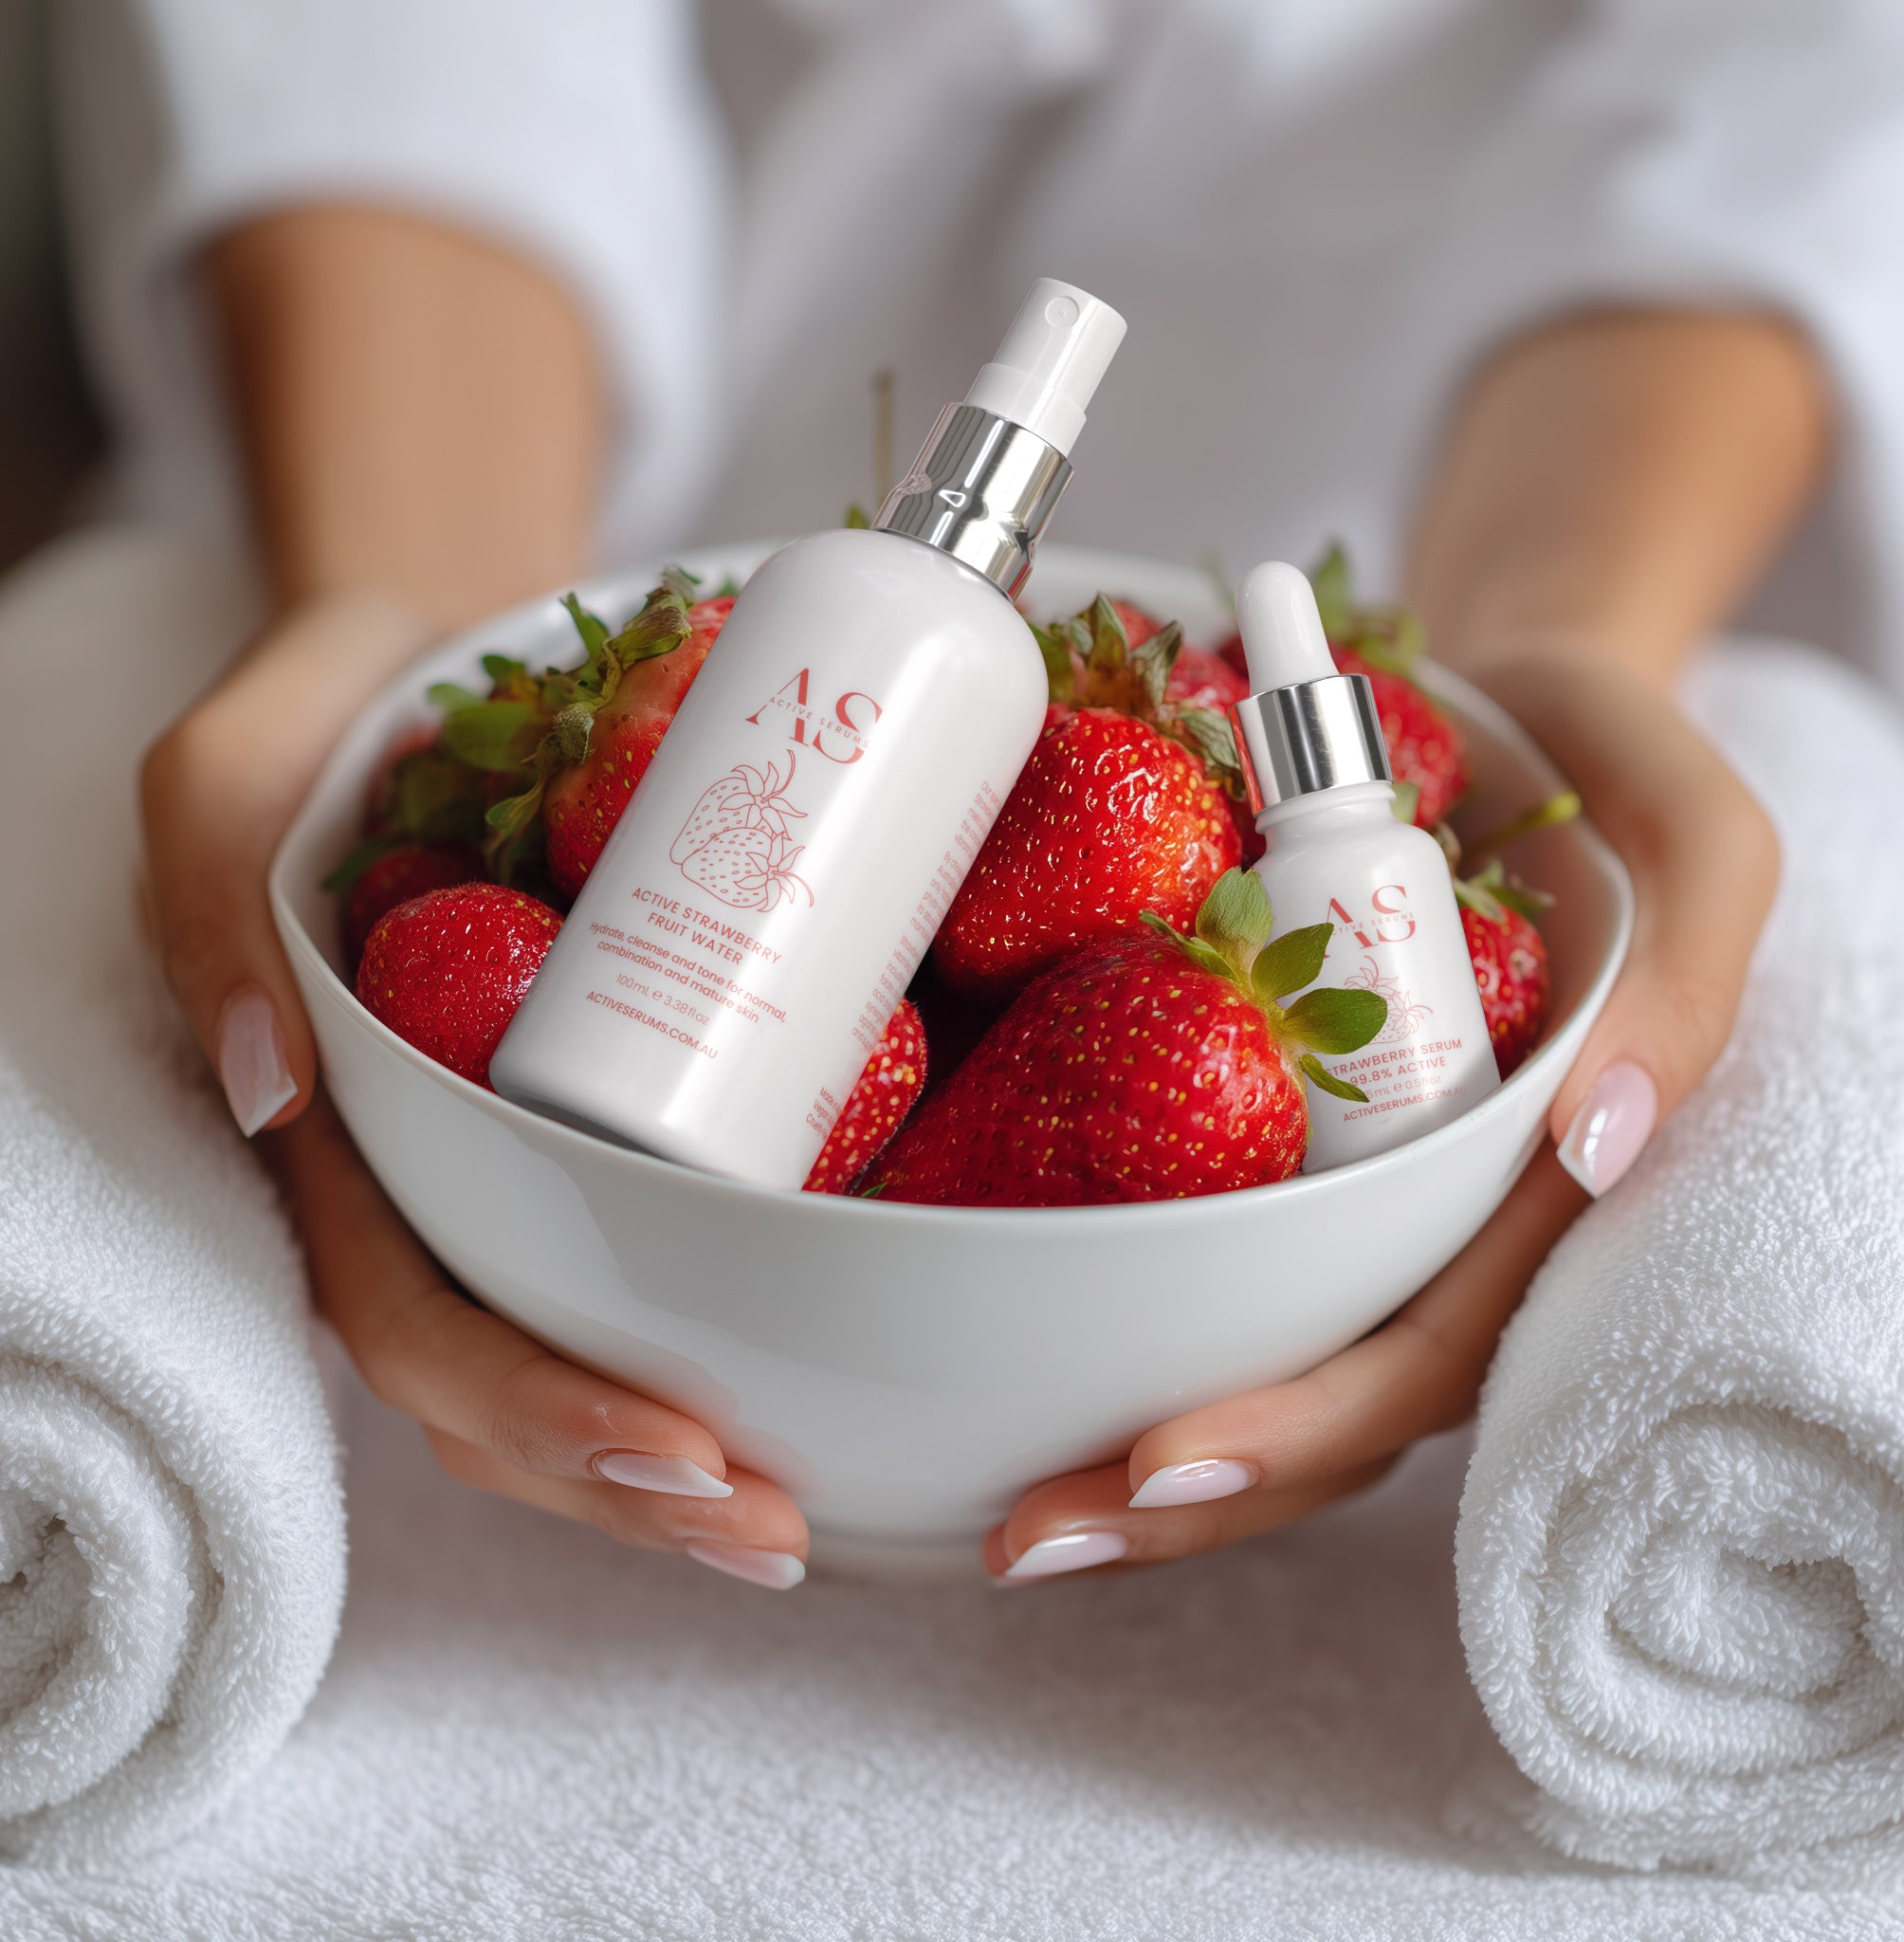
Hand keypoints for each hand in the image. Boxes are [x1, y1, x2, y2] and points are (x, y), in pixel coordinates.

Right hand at [141, 598, 809, 1585]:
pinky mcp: (593, 1133)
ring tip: (802, 1523)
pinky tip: (820, 1397)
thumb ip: (215, 894)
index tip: (684, 1449)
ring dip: (676, 1475)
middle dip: (633, 1485)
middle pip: (505, 1389)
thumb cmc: (335, 723)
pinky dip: (719, 1351)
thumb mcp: (232, 777)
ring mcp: (505, 1172)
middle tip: (779, 1528)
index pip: (416, 1321)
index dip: (536, 1407)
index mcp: (333, 1143)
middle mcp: (419, 1188)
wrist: (447, 666)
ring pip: (575, 1361)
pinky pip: (642, 1268)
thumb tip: (277, 1091)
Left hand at [984, 652, 1779, 1581]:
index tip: (1155, 1461)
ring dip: (1115, 1447)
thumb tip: (1592, 1141)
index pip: (1418, 1356)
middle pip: (1308, 1403)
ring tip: (991, 1497)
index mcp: (1530, 1199)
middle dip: (1172, 1491)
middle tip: (1026, 1529)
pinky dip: (1096, 1299)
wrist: (1496, 700)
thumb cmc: (1608, 774)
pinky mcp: (1258, 1127)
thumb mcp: (1697, 850)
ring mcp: (1339, 1188)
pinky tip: (979, 1331)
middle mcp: (1426, 1224)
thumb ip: (1679, 989)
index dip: (1297, 1430)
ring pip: (1235, 1352)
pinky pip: (1181, 1235)